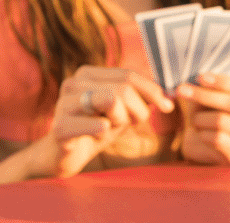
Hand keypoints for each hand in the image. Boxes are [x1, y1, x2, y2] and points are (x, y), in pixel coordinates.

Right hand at [29, 66, 174, 177]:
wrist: (64, 155)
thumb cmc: (95, 128)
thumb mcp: (121, 110)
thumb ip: (140, 97)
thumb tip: (169, 93)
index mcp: (87, 74)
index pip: (128, 75)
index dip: (152, 90)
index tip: (166, 106)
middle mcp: (73, 83)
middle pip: (123, 88)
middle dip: (138, 109)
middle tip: (134, 123)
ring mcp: (64, 104)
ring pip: (111, 100)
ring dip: (122, 120)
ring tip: (112, 128)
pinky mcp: (60, 127)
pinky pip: (96, 124)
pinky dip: (105, 130)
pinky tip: (102, 133)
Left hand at [176, 72, 229, 165]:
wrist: (198, 143)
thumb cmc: (205, 112)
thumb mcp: (207, 95)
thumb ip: (207, 85)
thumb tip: (198, 80)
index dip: (226, 82)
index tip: (201, 78)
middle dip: (207, 96)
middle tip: (182, 91)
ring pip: (224, 121)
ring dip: (201, 118)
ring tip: (194, 121)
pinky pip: (219, 139)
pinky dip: (203, 134)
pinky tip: (201, 135)